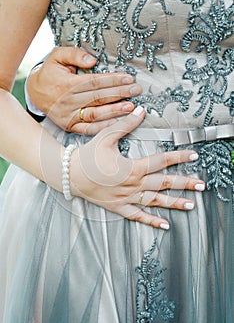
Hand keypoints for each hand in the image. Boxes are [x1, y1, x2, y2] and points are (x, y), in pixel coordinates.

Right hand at [27, 47, 141, 134]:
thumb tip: (92, 61)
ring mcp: (69, 116)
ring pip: (96, 114)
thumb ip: (74, 54)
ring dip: (115, 111)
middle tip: (136, 90)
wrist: (35, 93)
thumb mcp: (57, 56)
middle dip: (120, 93)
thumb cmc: (51, 73)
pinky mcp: (70, 126)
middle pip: (98, 97)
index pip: (94, 82)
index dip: (113, 80)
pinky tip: (117, 124)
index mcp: (66, 84)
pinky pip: (89, 129)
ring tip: (131, 107)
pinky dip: (103, 127)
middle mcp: (68, 102)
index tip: (129, 78)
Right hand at [70, 107, 204, 229]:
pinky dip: (152, 221)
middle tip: (201, 185)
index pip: (161, 161)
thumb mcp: (106, 137)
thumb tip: (140, 111)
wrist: (70, 174)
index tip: (193, 155)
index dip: (179, 157)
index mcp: (133, 168)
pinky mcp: (119, 207)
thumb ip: (125, 124)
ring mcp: (127, 198)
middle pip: (163, 183)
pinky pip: (138, 216)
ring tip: (191, 205)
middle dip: (184, 183)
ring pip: (155, 201)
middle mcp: (133, 185)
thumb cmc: (88, 155)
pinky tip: (165, 225)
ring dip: (174, 203)